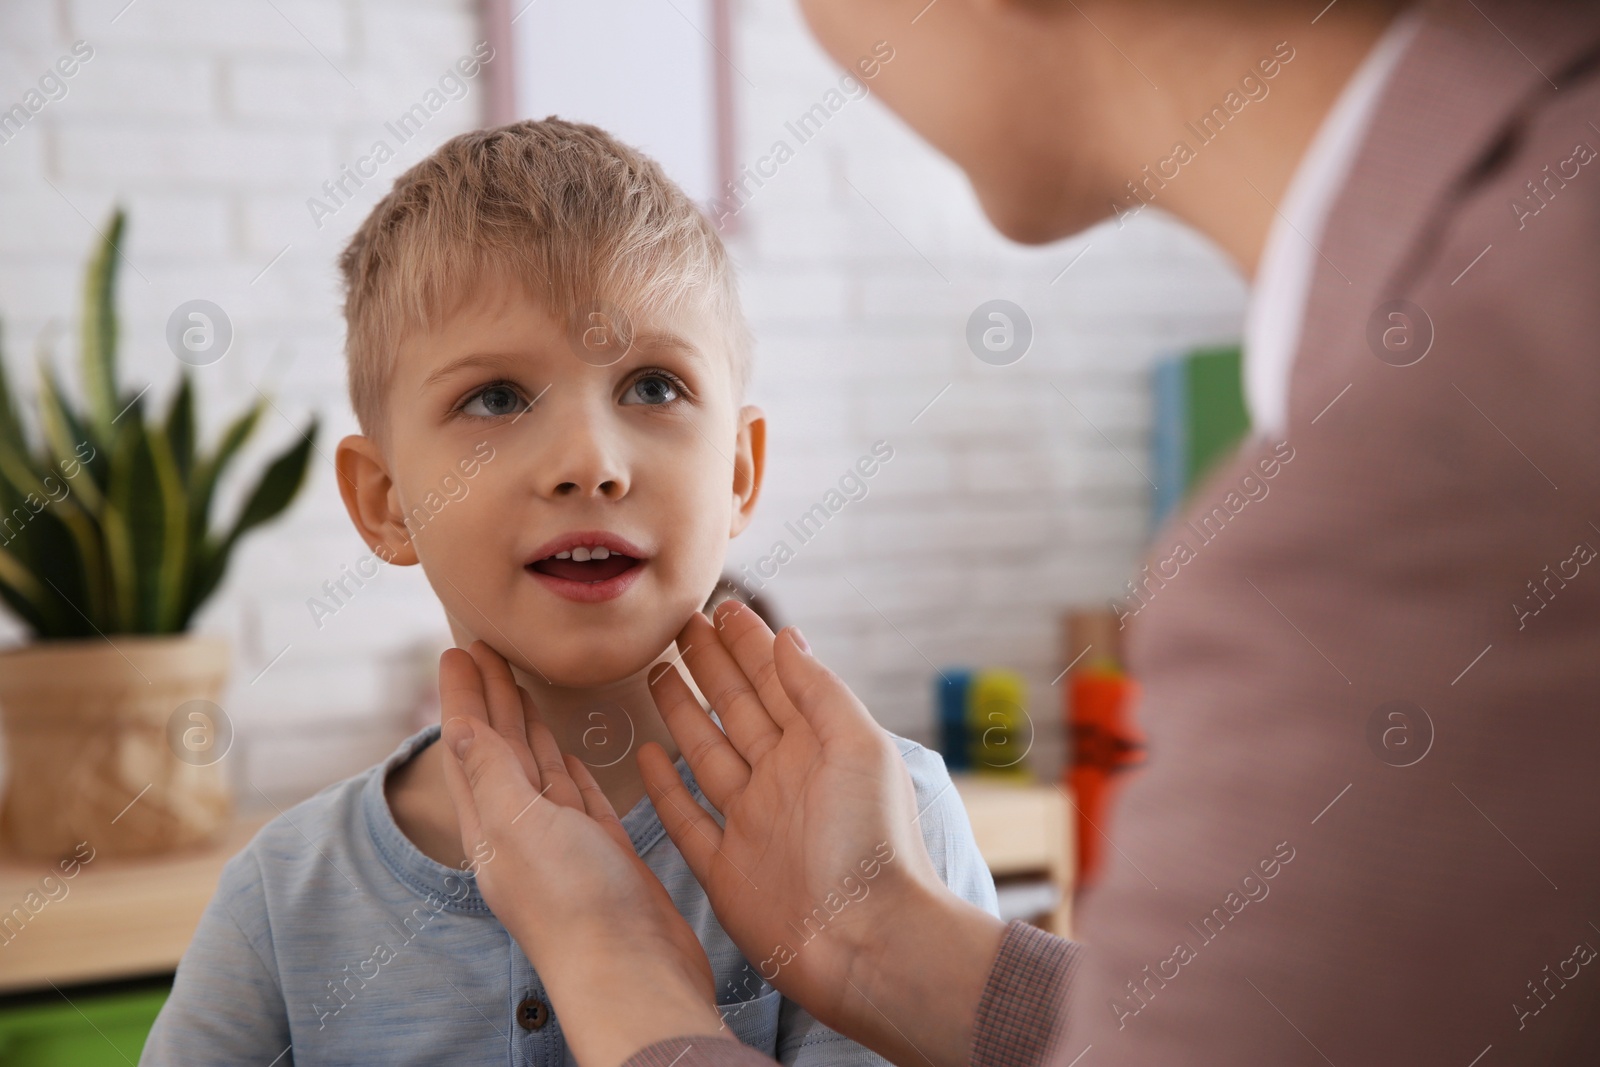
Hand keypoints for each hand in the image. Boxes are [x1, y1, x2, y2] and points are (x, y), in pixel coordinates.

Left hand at [438, 641, 722, 1066]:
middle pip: (501, 748)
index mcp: (492, 823)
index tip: (460, 649)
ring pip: (538, 767)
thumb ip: (490, 774)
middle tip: (485, 648)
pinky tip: (567, 748)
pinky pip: (579, 794)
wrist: (634, 972)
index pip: (470, 743)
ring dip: (526, 723)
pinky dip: (569, 764)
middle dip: (491, 698)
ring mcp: (563, 841)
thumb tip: (455, 724)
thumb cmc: (577, 906)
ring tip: (519, 683)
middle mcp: (522, 830)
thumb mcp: (521, 828)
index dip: (464, 695)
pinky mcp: (603, 851)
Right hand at [641, 604, 1005, 1066]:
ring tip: (655, 673)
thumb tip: (787, 636)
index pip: (775, 681)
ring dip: (682, 713)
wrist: (866, 942)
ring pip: (706, 755)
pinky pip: (687, 819)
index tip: (720, 606)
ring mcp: (751, 824)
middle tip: (677, 627)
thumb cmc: (873, 843)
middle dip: (709, 666)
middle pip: (736, 709)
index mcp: (818, 748)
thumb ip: (819, 690)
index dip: (747, 643)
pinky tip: (647, 756)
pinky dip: (666, 788)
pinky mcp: (725, 871)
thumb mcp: (857, 747)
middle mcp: (782, 780)